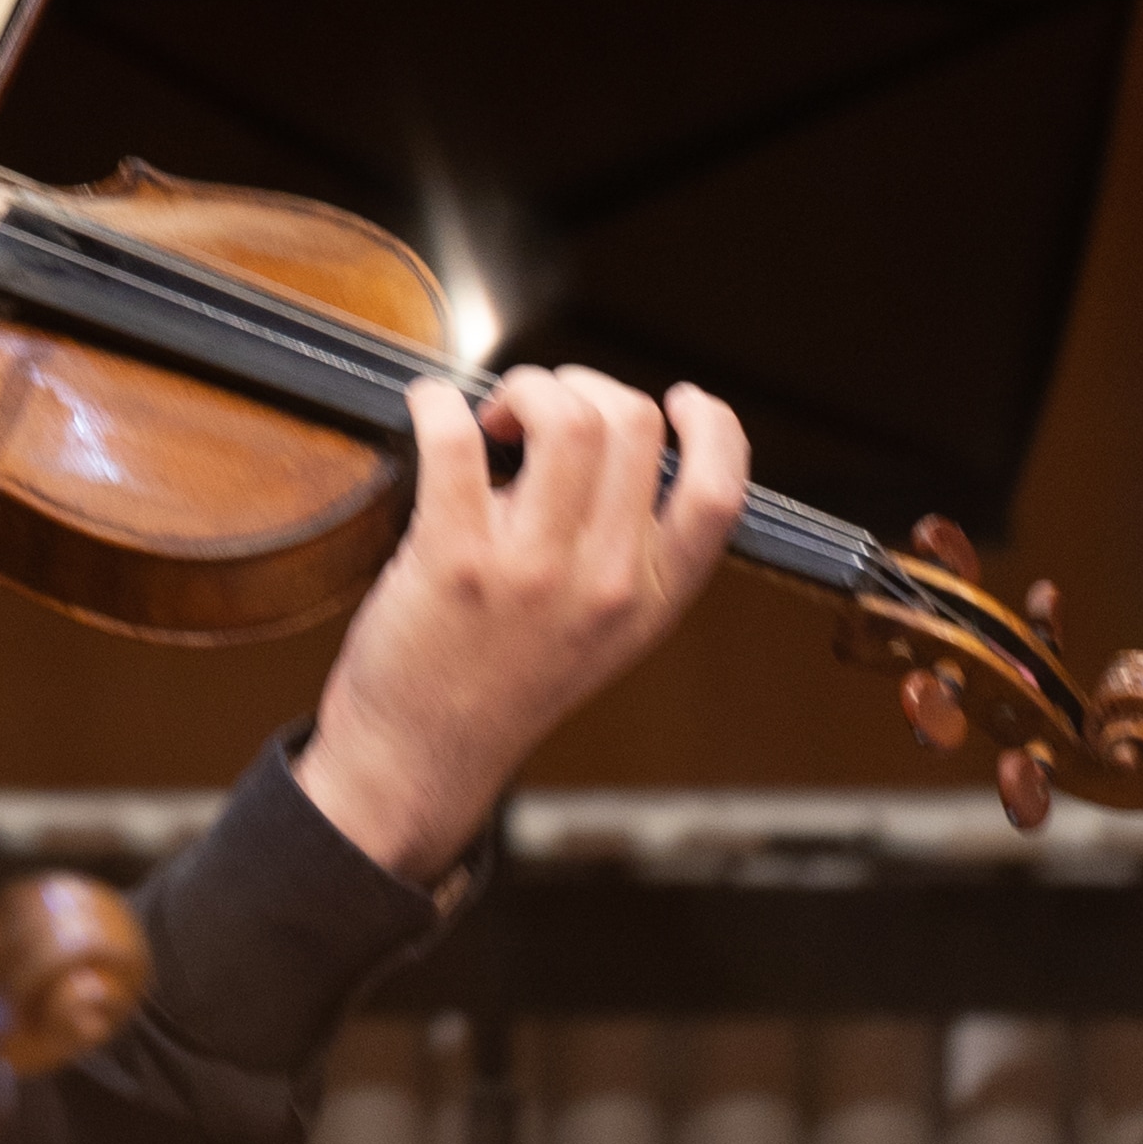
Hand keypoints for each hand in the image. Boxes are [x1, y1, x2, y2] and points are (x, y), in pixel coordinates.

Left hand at [303, 368, 748, 885]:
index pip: (720, 495)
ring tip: (493, 420)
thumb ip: (627, 549)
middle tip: (537, 414)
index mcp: (653, 599)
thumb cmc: (502, 681)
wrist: (422, 755)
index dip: (715, 428)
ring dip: (524, 389)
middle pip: (633, 424)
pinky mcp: (452, 557)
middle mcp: (606, 583)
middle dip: (581, 388)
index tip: (680, 400)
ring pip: (563, 417)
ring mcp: (531, 570)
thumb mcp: (605, 631)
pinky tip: (431, 408)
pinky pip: (456, 438)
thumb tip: (604, 437)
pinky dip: (437, 401)